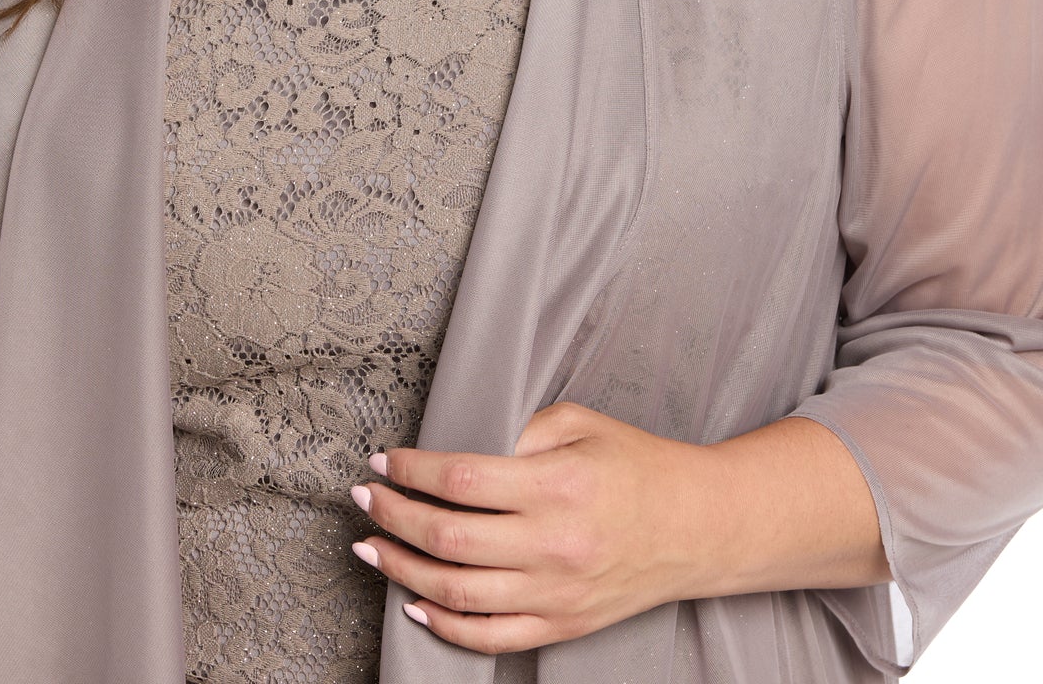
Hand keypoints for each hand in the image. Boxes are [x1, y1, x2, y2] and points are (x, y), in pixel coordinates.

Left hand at [349, 401, 718, 654]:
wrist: (697, 527)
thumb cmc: (636, 466)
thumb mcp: (581, 423)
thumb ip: (520, 427)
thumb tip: (457, 439)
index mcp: (558, 485)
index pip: (462, 480)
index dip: (411, 471)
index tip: (383, 461)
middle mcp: (554, 544)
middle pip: (448, 539)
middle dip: (392, 516)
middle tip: (364, 499)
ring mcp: (556, 592)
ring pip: (456, 593)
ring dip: (401, 570)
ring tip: (371, 547)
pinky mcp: (562, 625)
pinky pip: (489, 637)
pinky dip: (443, 624)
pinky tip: (415, 601)